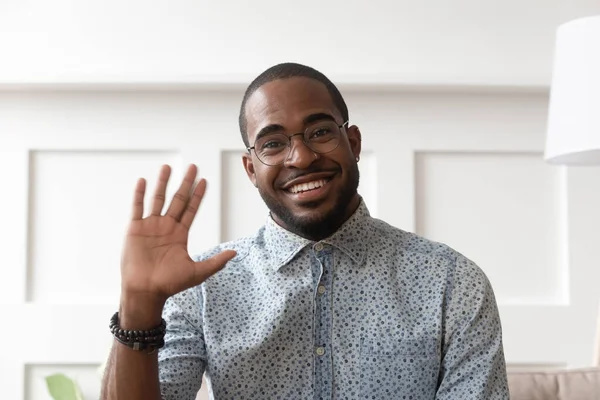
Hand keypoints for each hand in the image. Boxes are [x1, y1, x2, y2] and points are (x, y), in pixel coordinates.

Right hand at [120, 164, 235, 303]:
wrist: (145, 291)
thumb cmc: (169, 284)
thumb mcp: (198, 272)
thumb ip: (216, 261)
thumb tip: (235, 253)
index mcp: (180, 234)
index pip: (191, 209)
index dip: (197, 195)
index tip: (204, 181)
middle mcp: (166, 227)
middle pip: (177, 199)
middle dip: (185, 183)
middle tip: (192, 166)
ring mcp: (150, 226)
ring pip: (157, 199)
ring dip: (162, 183)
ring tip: (167, 167)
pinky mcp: (134, 229)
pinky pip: (137, 208)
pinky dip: (140, 194)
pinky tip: (143, 181)